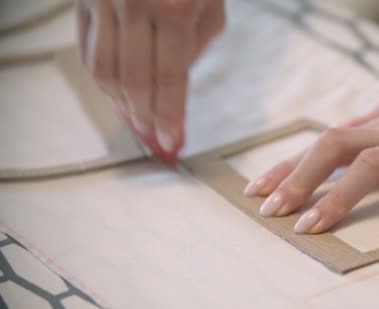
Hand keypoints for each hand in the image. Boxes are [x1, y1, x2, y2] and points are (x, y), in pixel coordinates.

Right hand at [77, 0, 225, 161]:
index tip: (174, 143)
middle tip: (156, 139)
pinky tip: (118, 94)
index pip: (170, 80)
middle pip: (133, 82)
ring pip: (103, 71)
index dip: (170, 118)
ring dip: (121, 104)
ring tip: (138, 120)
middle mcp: (133, 4)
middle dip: (145, 119)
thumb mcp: (211, 5)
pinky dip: (102, 79)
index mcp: (175, 8)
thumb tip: (171, 91)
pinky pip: (86, 50)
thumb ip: (194, 47)